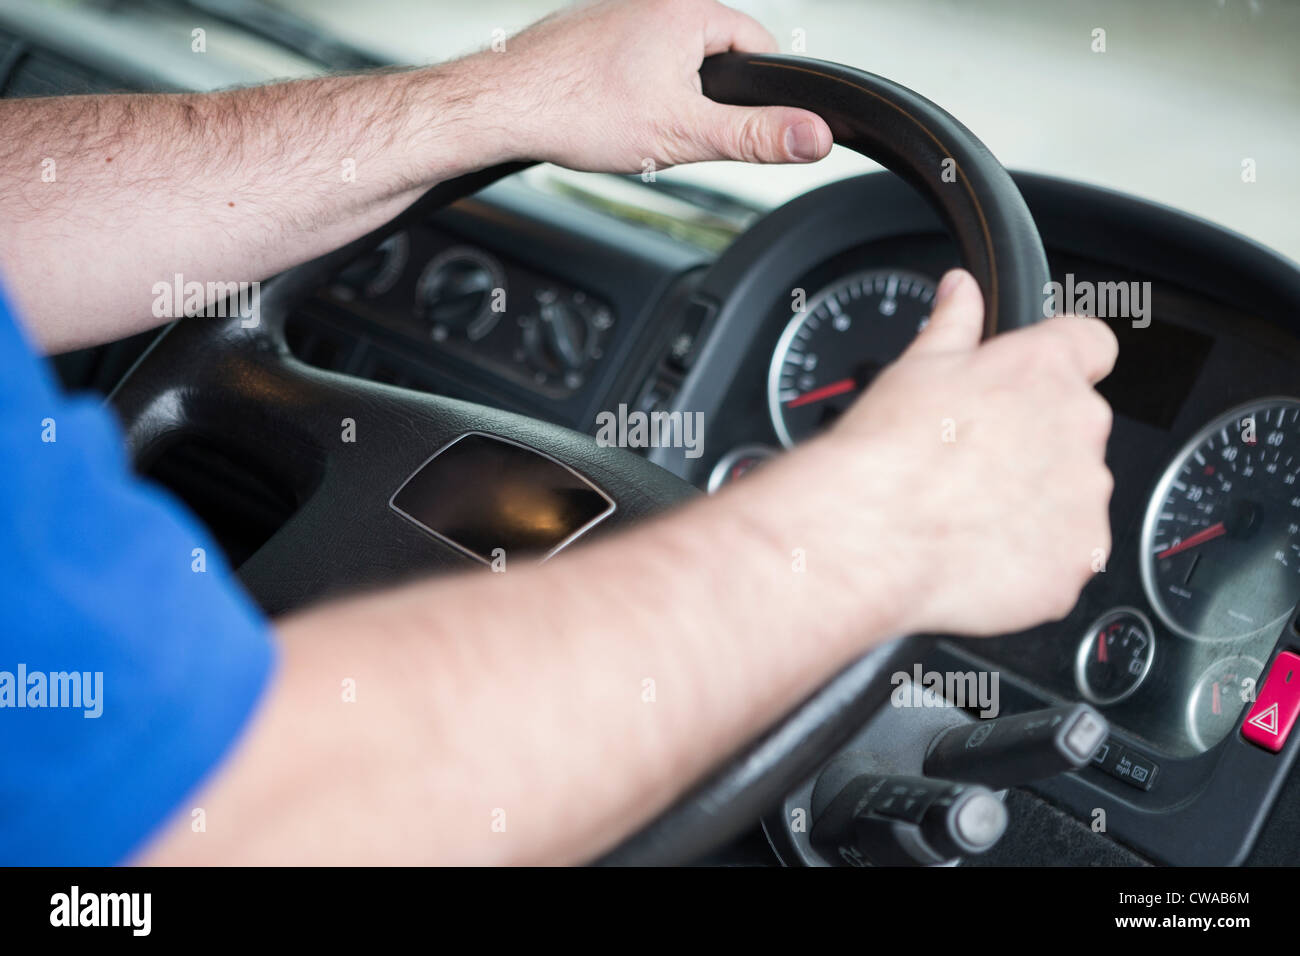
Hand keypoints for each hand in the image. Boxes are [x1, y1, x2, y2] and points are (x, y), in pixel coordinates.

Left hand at [472, 0, 832, 171]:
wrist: (502, 106)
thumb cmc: (577, 110)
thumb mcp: (685, 133)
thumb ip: (756, 136)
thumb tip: (814, 135)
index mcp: (687, 9)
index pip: (758, 45)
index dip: (758, 94)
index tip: (739, 126)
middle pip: (712, 56)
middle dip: (701, 100)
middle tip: (670, 132)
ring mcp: (617, 11)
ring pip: (669, 63)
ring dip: (662, 97)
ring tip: (629, 124)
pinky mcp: (590, 32)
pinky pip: (630, 64)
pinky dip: (626, 93)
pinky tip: (605, 116)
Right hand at [773, 269, 1117, 638]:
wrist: (873, 538)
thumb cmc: (889, 452)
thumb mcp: (916, 367)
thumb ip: (954, 322)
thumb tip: (961, 290)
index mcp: (1044, 369)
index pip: (1091, 344)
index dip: (1064, 361)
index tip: (1038, 383)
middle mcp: (1080, 428)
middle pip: (1075, 430)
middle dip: (1034, 446)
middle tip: (975, 466)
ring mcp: (1085, 498)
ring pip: (1072, 495)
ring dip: (1036, 504)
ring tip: (970, 517)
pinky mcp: (1078, 558)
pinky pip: (1065, 556)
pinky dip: (1033, 559)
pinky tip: (980, 555)